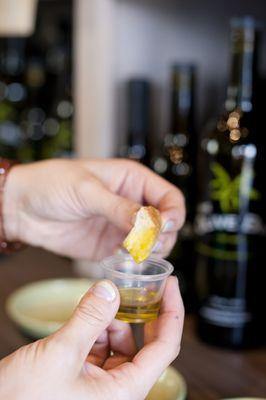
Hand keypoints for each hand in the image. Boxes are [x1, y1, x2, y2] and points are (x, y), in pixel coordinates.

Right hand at [0, 278, 183, 399]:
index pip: (165, 348)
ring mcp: (100, 385)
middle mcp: (117, 390)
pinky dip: (95, 329)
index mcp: (123, 391)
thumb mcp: (60, 354)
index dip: (172, 313)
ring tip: (96, 308)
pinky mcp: (84, 378)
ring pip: (119, 343)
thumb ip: (88, 318)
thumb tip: (110, 289)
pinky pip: (100, 347)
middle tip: (143, 288)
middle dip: (142, 315)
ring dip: (110, 321)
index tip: (172, 287)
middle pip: (145, 345)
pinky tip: (85, 320)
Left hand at [3, 159, 184, 259]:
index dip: (173, 213)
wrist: (23, 208)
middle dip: (163, 235)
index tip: (165, 226)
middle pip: (166, 222)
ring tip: (135, 253)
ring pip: (154, 242)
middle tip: (148, 244)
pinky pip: (134, 257)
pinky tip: (124, 261)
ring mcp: (123, 226)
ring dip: (152, 251)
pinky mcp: (111, 246)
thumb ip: (119, 207)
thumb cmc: (52, 184)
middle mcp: (132, 203)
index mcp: (132, 180)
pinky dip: (135, 263)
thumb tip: (148, 222)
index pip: (168, 197)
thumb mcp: (87, 190)